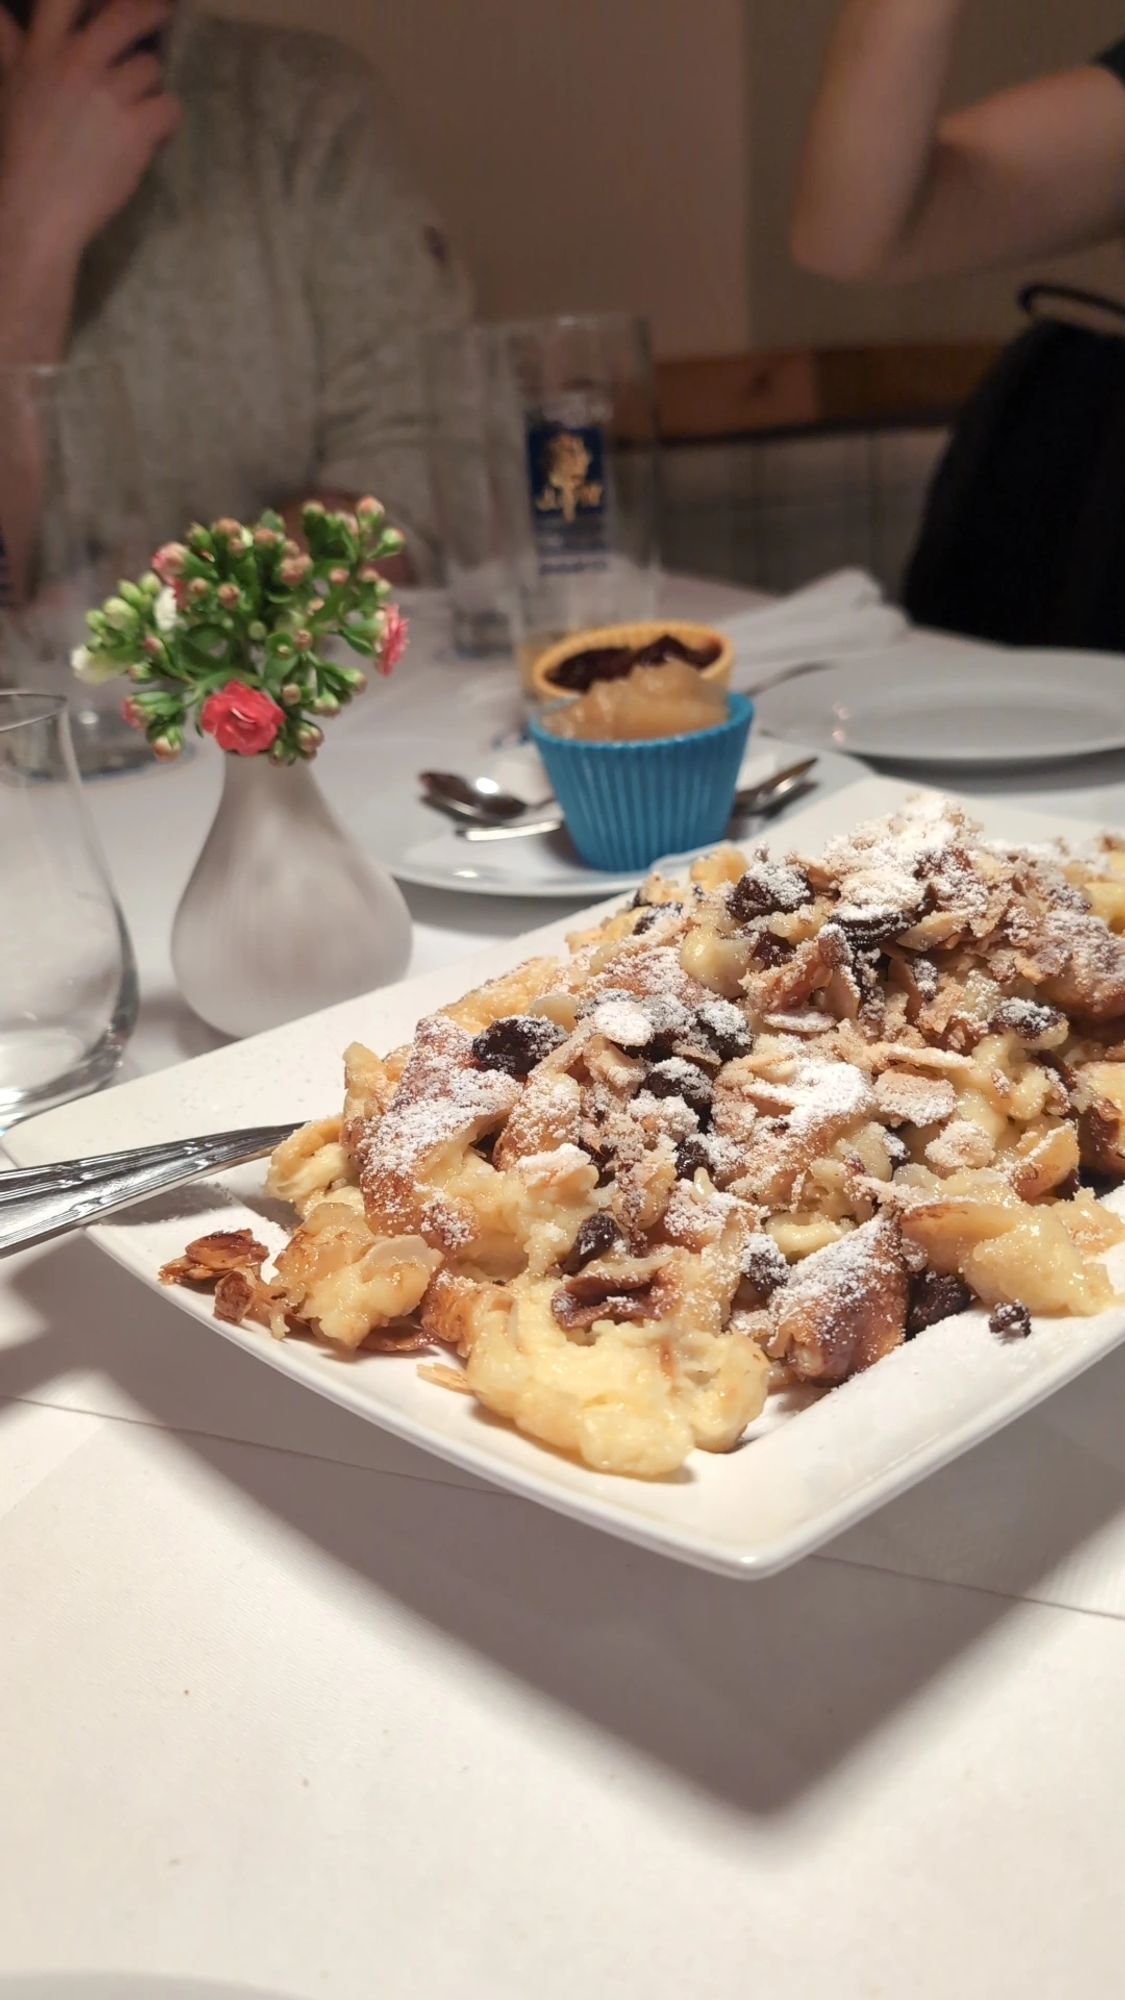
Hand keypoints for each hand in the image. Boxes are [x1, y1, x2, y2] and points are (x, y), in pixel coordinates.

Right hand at [0, 0, 179, 263]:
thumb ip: (13, 48)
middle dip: (148, 12)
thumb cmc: (20, 154)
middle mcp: (76, 63)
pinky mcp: (137, 128)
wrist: (36, 210)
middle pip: (125, 17)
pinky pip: (169, 107)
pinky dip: (165, 121)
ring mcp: (109, 94)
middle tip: (160, 14)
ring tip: (137, 109)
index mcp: (42, 52)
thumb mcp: (11, 88)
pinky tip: (151, 134)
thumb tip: (1, 16)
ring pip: (151, 68)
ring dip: (149, 86)